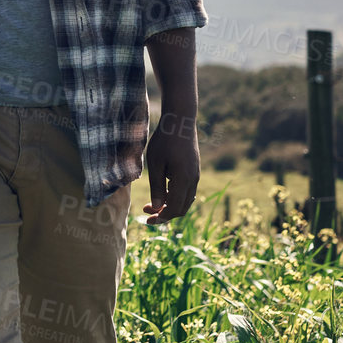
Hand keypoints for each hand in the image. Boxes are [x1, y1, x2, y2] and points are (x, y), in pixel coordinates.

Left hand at [141, 110, 198, 224]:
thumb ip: (156, 187)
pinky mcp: (194, 171)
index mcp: (184, 180)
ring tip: (151, 204)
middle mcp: (193, 181)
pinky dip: (175, 196)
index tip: (147, 220)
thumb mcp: (155, 164)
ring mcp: (195, 176)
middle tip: (146, 213)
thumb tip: (156, 208)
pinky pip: (186, 191)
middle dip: (165, 214)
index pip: (174, 208)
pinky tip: (162, 192)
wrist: (180, 122)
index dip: (161, 217)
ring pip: (185, 200)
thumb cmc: (164, 141)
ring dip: (169, 205)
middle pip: (181, 208)